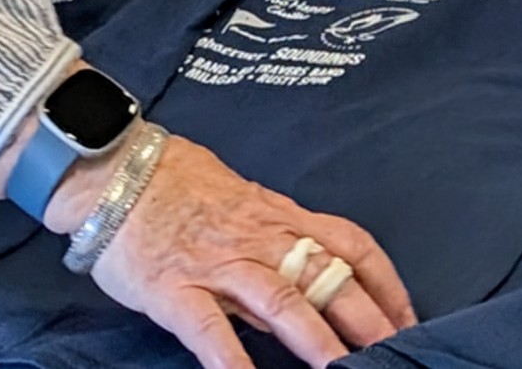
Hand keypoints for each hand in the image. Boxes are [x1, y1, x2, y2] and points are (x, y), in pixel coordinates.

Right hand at [69, 135, 415, 368]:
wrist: (114, 171)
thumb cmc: (178, 184)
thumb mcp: (243, 200)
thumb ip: (277, 235)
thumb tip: (310, 270)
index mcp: (279, 217)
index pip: (350, 244)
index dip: (385, 281)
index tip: (408, 314)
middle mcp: (259, 240)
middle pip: (327, 278)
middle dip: (366, 317)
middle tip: (396, 349)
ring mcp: (218, 265)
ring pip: (281, 302)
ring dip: (316, 339)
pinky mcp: (174, 290)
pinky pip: (208, 330)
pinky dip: (230, 359)